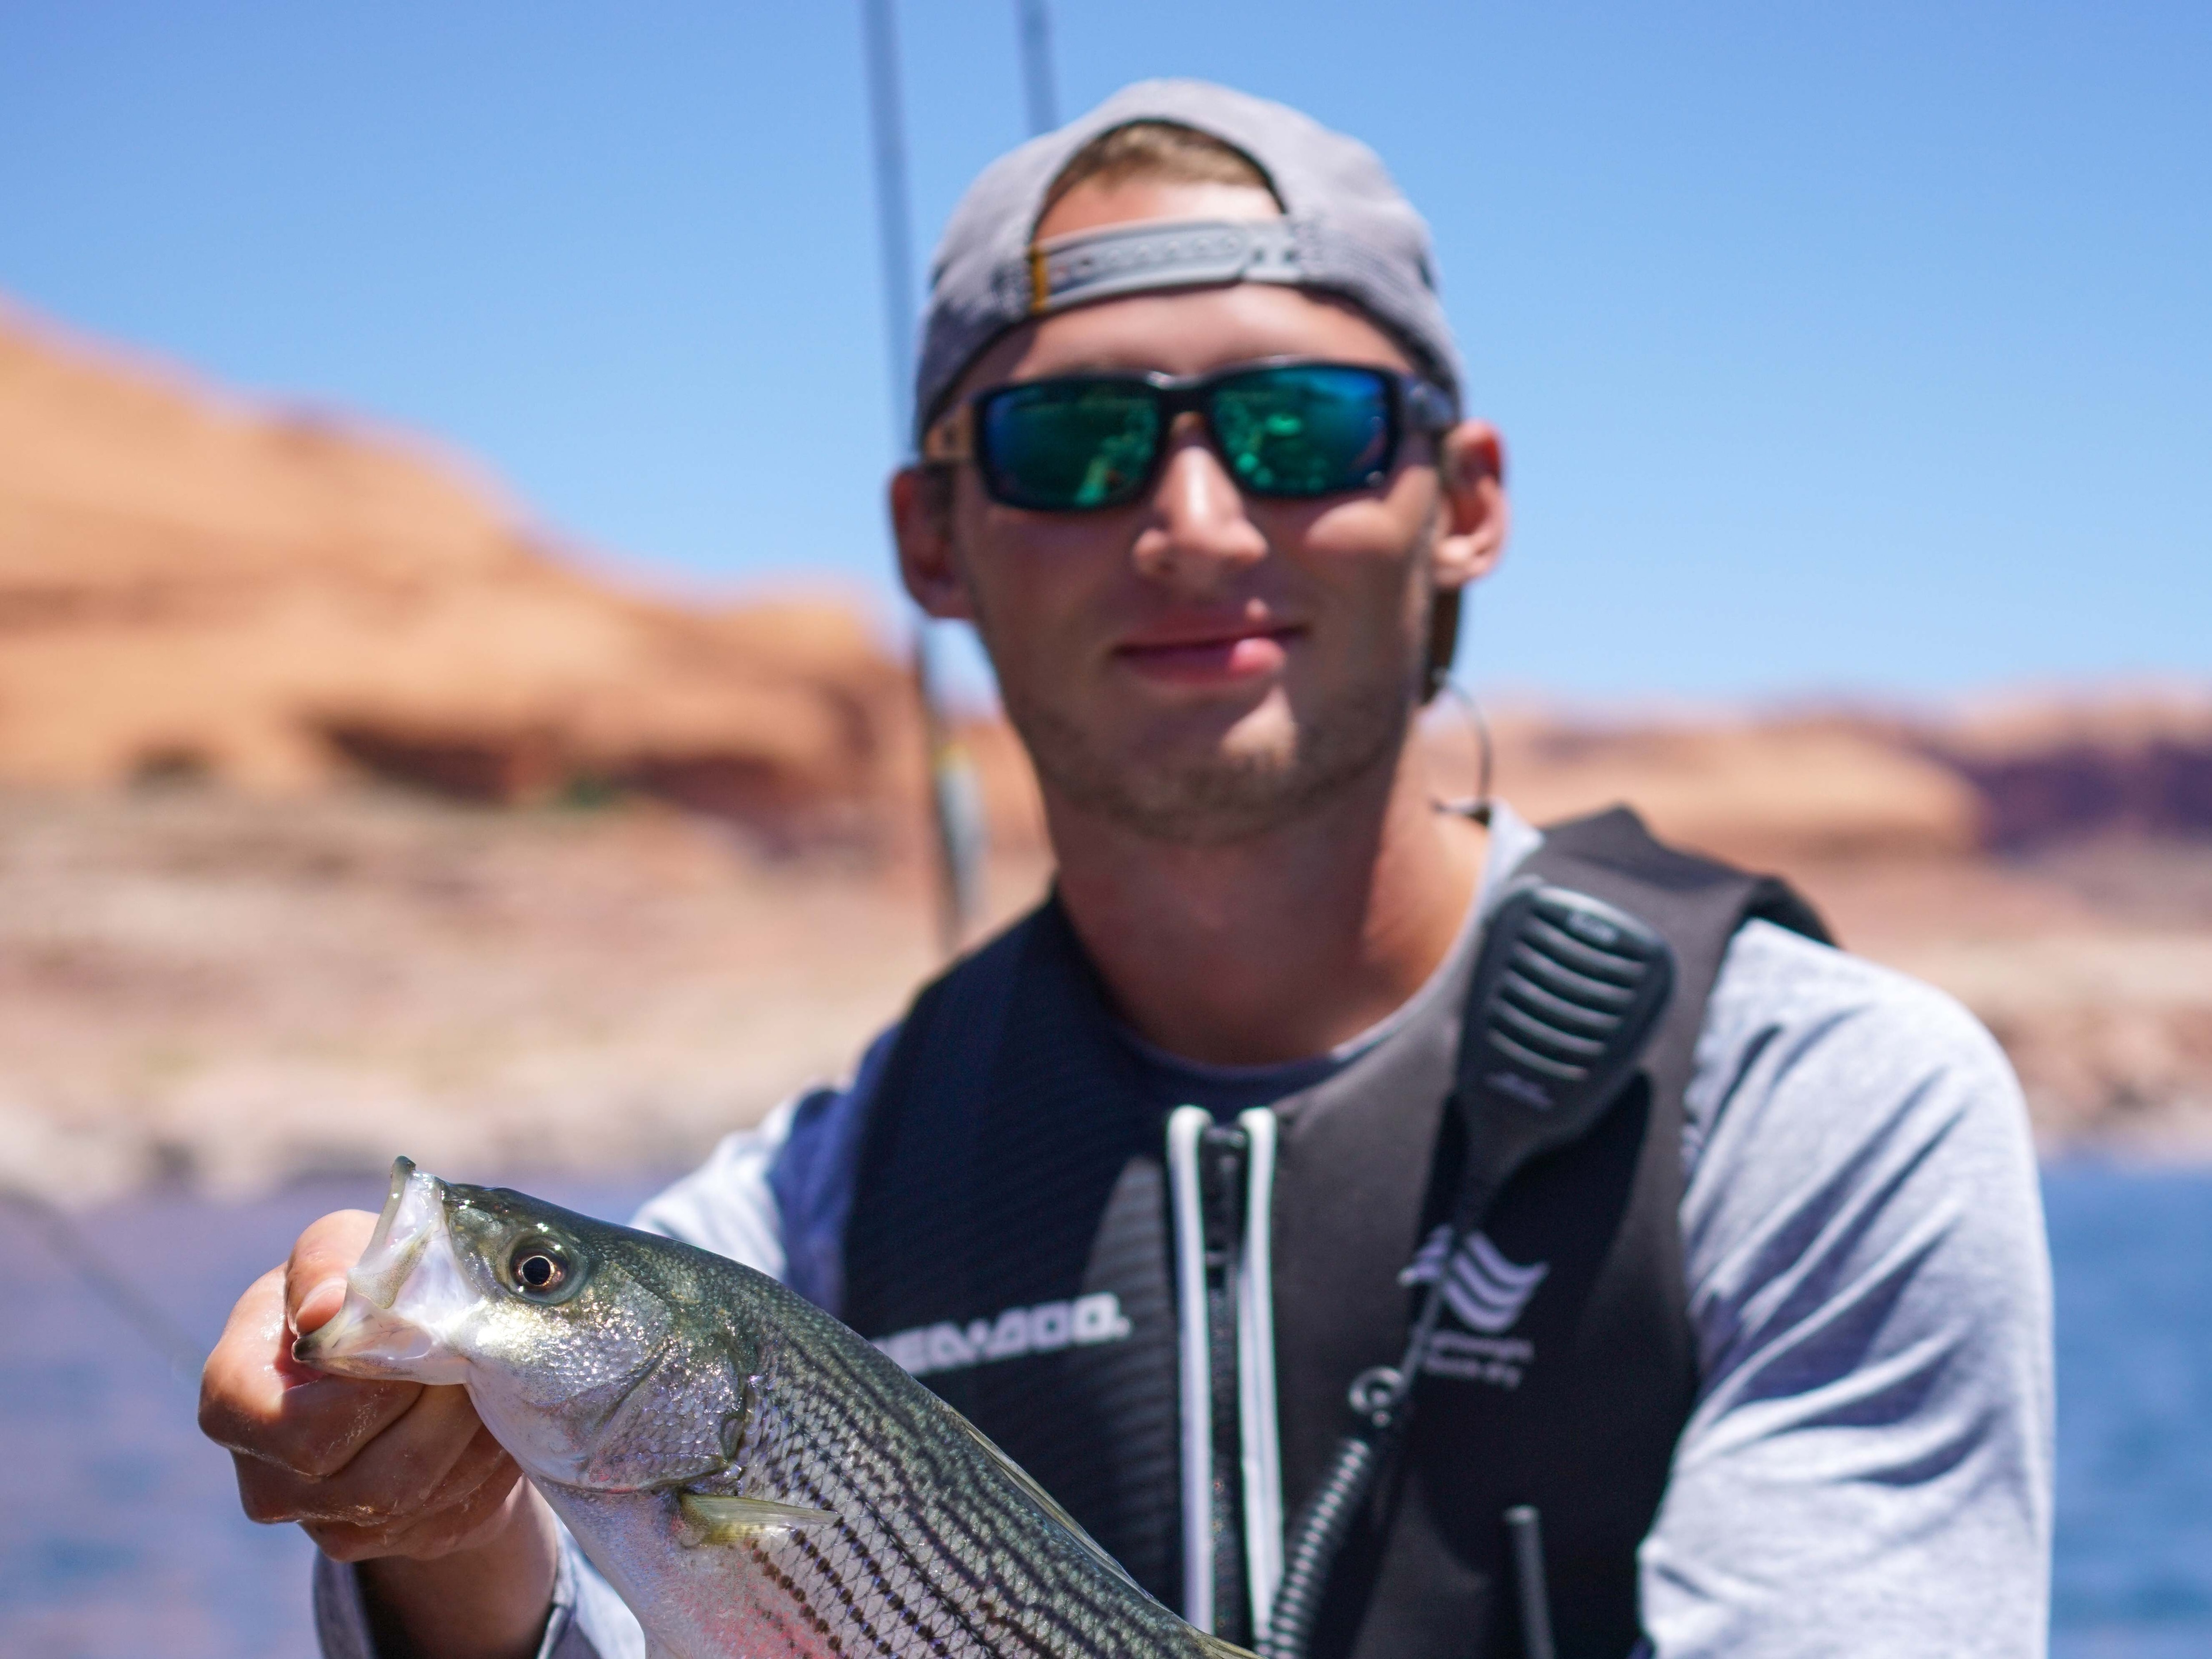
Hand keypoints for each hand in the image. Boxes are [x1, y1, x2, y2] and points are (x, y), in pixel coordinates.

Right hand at [199, 1210, 557, 1658]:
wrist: (400, 1347)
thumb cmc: (358, 1286)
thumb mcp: (342, 1248)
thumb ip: (328, 1264)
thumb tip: (325, 1307)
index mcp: (233, 1398)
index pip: (302, 1432)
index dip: (375, 1394)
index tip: (422, 1340)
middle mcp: (265, 1476)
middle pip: (368, 1479)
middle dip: (439, 1411)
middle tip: (478, 1356)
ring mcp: (318, 1520)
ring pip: (413, 1501)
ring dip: (470, 1437)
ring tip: (491, 1378)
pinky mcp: (376, 1540)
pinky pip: (444, 1517)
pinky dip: (482, 1465)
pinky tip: (489, 1416)